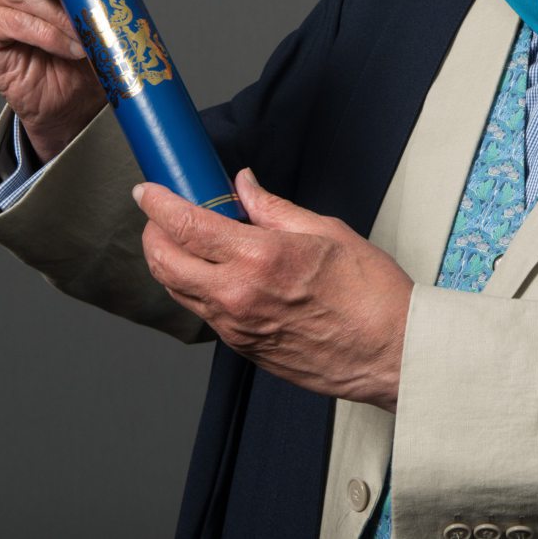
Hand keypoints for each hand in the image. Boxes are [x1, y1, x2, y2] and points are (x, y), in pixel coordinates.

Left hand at [134, 169, 412, 412]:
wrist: (389, 352)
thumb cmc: (370, 293)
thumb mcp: (326, 231)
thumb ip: (274, 208)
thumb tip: (244, 186)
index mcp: (259, 258)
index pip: (185, 226)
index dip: (158, 204)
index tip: (148, 191)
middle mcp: (237, 296)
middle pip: (164, 262)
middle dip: (153, 233)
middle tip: (162, 214)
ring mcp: (236, 327)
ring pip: (177, 290)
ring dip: (169, 261)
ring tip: (185, 239)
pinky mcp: (243, 348)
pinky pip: (203, 312)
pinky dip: (195, 286)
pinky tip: (215, 271)